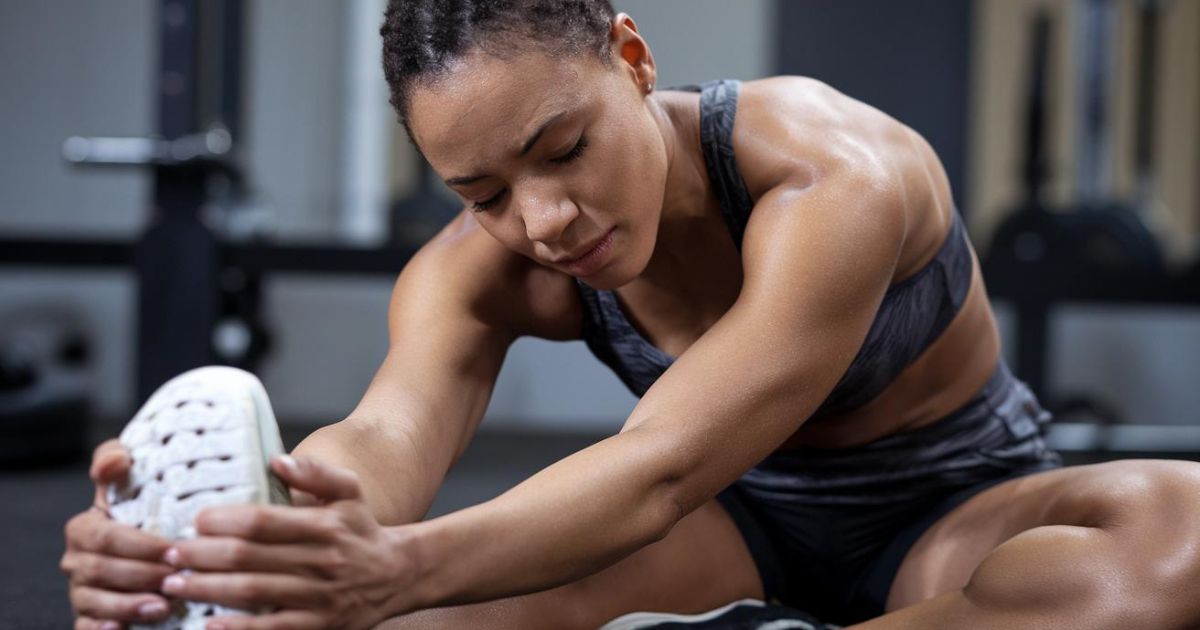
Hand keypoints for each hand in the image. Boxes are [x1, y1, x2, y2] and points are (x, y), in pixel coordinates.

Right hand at [61, 439, 174, 628]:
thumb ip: (117, 462)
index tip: (173, 549)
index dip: (139, 545)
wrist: (148, 551)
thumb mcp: (130, 484)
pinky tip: (123, 628)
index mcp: (84, 529)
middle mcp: (77, 562)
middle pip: (102, 570)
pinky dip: (104, 628)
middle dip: (141, 575)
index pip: (105, 537)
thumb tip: (115, 460)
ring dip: (130, 604)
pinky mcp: (89, 618)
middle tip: (176, 577)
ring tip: (164, 606)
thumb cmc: (142, 514)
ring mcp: (81, 592)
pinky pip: (87, 627)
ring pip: (97, 601)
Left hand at [161, 455, 416, 629]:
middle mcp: (321, 561)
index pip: (264, 521)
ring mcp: (319, 598)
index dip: (225, 520)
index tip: (195, 520)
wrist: (399, 575)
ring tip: (175, 583)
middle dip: (203, 556)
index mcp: (324, 526)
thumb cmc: (363, 531)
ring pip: (254, 593)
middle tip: (168, 554)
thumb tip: (276, 461)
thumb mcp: (350, 492)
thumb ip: (317, 473)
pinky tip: (208, 624)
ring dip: (209, 589)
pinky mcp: (319, 626)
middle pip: (251, 558)